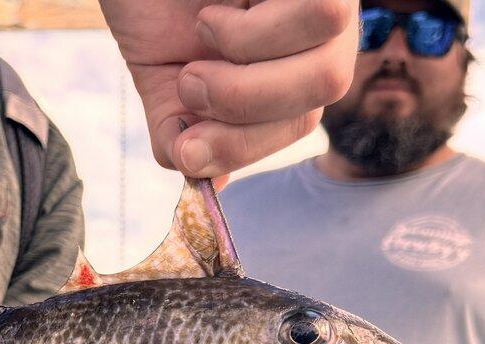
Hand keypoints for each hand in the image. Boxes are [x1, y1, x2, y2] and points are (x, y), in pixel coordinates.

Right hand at [99, 0, 357, 176]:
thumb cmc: (152, 1)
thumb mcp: (162, 80)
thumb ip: (181, 135)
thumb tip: (202, 183)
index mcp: (289, 61)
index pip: (299, 123)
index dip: (241, 147)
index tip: (185, 148)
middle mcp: (319, 28)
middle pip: (321, 105)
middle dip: (244, 116)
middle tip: (189, 84)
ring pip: (332, 74)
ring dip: (249, 78)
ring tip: (205, 34)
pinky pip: (324, 19)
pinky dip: (257, 32)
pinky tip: (220, 6)